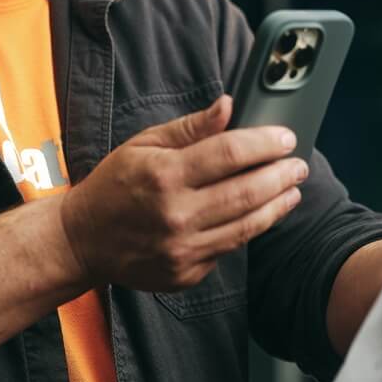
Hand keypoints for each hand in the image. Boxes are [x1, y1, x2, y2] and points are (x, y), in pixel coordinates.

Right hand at [58, 94, 306, 292]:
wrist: (83, 240)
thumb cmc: (114, 185)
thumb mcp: (143, 145)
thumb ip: (189, 128)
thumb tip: (228, 107)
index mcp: (163, 175)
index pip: (228, 153)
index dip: (263, 143)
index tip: (285, 138)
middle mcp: (176, 214)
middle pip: (246, 192)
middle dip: (281, 176)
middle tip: (298, 165)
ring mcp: (182, 249)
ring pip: (247, 226)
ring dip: (276, 206)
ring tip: (292, 190)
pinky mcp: (186, 274)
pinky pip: (228, 248)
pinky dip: (247, 229)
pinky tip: (258, 214)